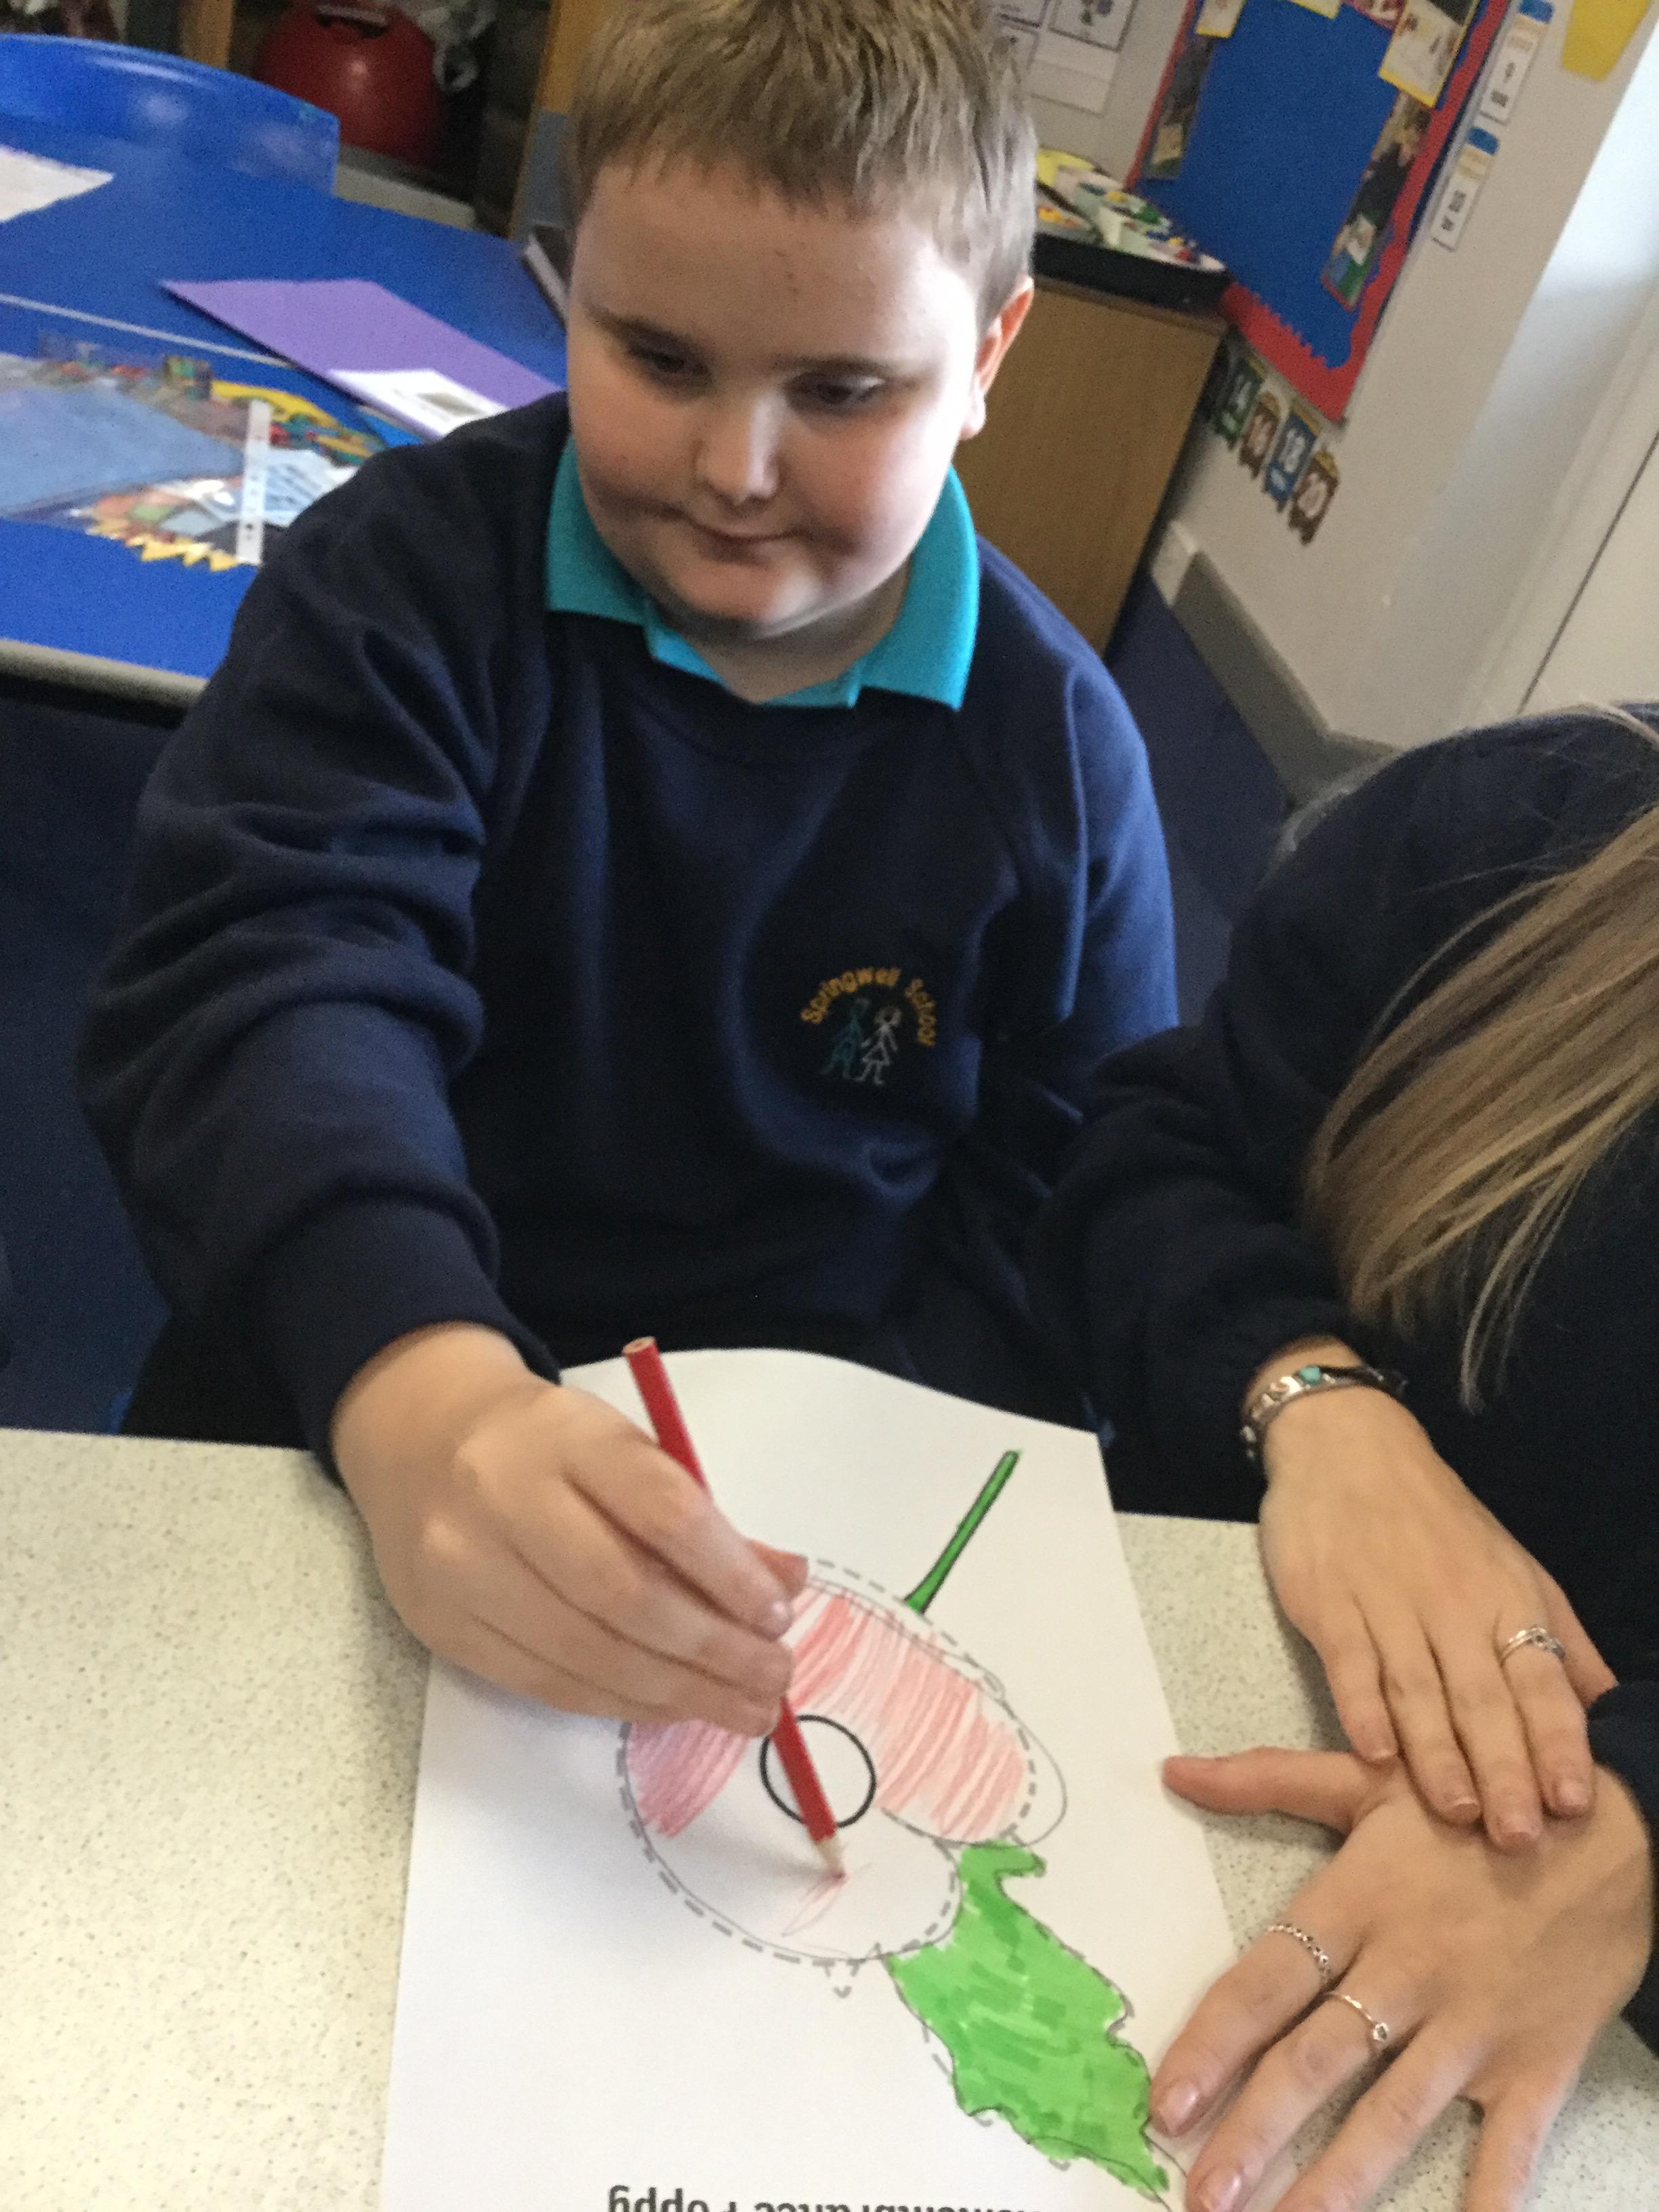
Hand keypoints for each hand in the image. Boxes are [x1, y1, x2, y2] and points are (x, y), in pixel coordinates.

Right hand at [332, 1323, 804, 1729]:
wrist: (421, 1440)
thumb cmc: (549, 1447)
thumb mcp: (628, 1451)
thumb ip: (704, 1518)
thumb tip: (784, 1586)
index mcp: (566, 1436)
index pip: (662, 1511)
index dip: (729, 1574)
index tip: (779, 1615)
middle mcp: (502, 1496)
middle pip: (623, 1594)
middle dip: (712, 1649)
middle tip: (772, 1678)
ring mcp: (462, 1566)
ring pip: (585, 1652)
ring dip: (677, 1693)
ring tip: (742, 1707)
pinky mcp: (442, 1624)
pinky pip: (546, 1683)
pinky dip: (620, 1701)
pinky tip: (671, 1706)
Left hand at [1153, 1746, 1653, 2211]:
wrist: (1614, 1827)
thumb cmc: (1475, 1803)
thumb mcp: (1371, 1780)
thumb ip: (1268, 1780)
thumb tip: (1175, 1770)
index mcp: (1358, 1903)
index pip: (1265, 1985)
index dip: (1211, 2045)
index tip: (1165, 2100)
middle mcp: (1407, 1970)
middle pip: (1316, 2061)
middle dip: (1254, 2134)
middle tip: (1203, 2194)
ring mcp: (1473, 2023)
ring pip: (1393, 2112)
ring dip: (1336, 2180)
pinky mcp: (1537, 2060)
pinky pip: (1509, 2144)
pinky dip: (1488, 2197)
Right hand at [1253, 1342, 1613, 1847]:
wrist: (1347, 1447)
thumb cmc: (1436, 1519)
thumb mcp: (1513, 1567)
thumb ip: (1560, 1640)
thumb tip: (1610, 1708)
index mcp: (1504, 1598)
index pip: (1539, 1681)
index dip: (1557, 1742)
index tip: (1574, 1803)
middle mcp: (1452, 1605)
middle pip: (1482, 1698)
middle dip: (1504, 1770)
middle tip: (1519, 1838)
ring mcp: (1388, 1603)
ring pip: (1418, 1689)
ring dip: (1437, 1755)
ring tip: (1457, 1813)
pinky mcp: (1330, 1600)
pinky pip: (1350, 1662)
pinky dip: (1362, 1707)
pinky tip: (1373, 1752)